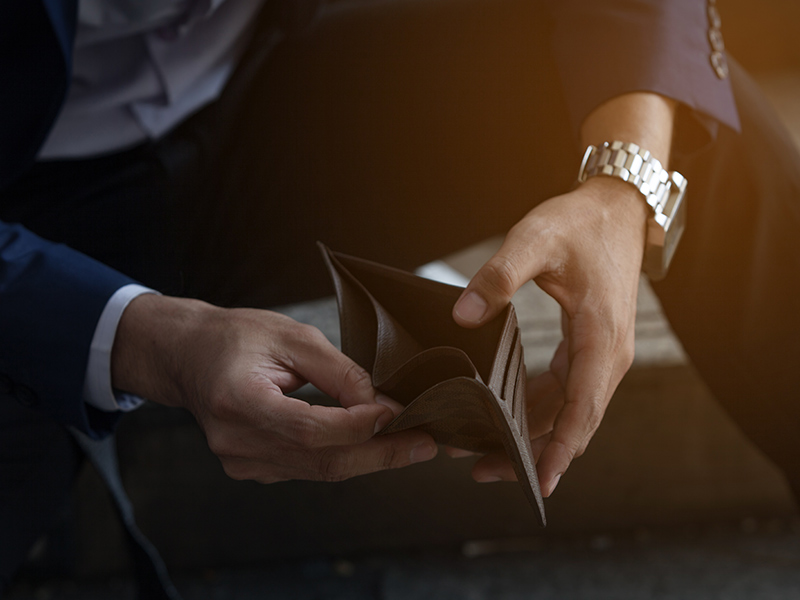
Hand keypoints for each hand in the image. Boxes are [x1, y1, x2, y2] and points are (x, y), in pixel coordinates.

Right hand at [112, 296, 437, 482]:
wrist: (189, 357)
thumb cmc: (236, 338)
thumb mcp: (291, 337)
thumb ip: (338, 371)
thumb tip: (380, 404)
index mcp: (238, 401)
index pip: (308, 428)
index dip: (356, 426)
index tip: (396, 412)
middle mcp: (236, 441)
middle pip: (320, 460)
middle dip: (380, 454)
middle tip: (425, 445)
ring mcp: (241, 461)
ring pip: (319, 469)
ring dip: (369, 458)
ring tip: (411, 444)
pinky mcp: (251, 468)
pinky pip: (307, 468)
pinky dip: (343, 457)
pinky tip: (372, 445)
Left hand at [452, 176, 647, 495]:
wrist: (618, 208)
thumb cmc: (581, 223)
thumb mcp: (535, 240)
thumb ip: (497, 276)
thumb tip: (463, 316)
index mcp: (601, 337)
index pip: (581, 409)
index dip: (558, 450)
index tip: (538, 484)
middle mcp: (609, 356)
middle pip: (573, 423)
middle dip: (532, 452)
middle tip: (480, 469)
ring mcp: (603, 355)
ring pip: (569, 413)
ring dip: (532, 436)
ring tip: (483, 451)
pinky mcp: (592, 349)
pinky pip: (566, 393)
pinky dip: (538, 411)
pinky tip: (506, 417)